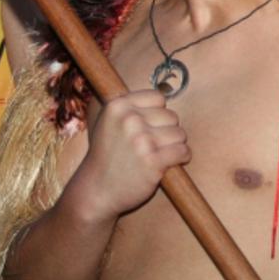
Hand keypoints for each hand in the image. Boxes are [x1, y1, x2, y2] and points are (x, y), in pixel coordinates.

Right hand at [69, 88, 189, 220]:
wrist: (96, 190)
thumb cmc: (107, 156)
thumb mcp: (108, 122)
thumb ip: (132, 107)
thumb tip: (166, 89)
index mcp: (118, 106)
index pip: (158, 98)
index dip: (157, 113)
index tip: (149, 127)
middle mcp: (129, 120)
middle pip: (172, 116)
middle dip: (167, 131)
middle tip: (153, 145)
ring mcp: (141, 141)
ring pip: (180, 134)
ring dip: (175, 146)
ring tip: (159, 155)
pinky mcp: (153, 162)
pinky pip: (183, 152)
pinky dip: (182, 158)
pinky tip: (170, 163)